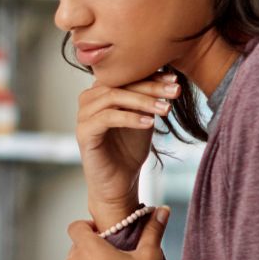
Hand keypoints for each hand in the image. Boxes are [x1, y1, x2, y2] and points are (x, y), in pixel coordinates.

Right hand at [76, 72, 178, 228]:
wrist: (119, 183)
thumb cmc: (130, 150)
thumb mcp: (143, 118)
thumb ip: (148, 99)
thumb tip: (169, 79)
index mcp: (101, 92)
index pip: (126, 76)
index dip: (151, 76)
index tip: (175, 81)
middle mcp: (88, 99)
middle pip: (120, 83)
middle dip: (151, 86)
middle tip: (175, 91)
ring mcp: (83, 115)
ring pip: (113, 97)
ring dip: (143, 101)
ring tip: (166, 109)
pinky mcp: (83, 133)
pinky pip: (107, 117)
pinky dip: (130, 118)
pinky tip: (150, 123)